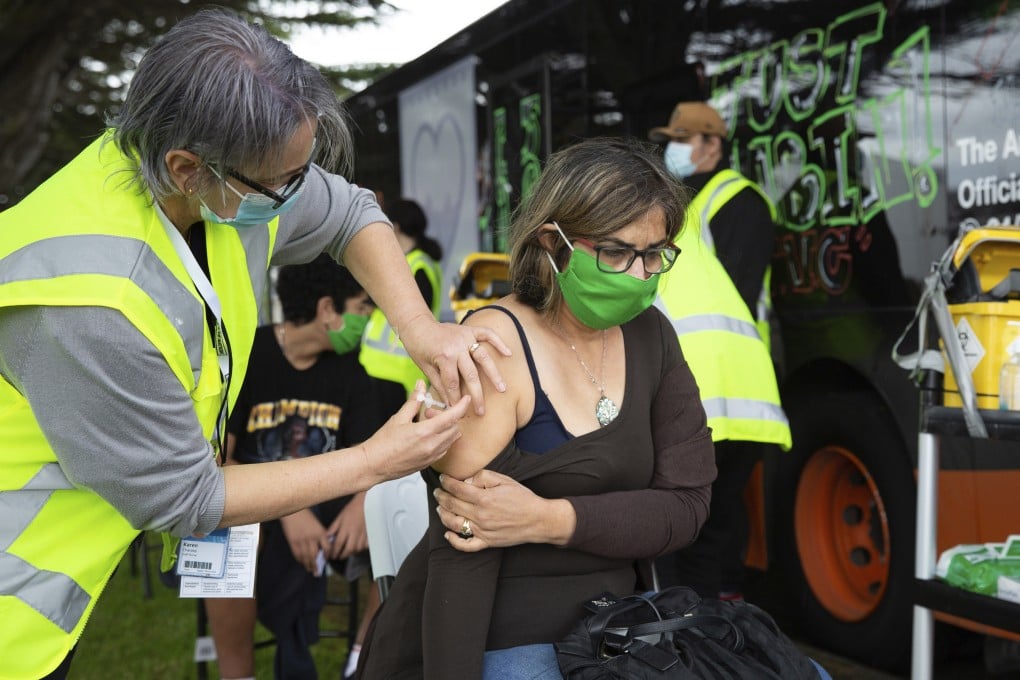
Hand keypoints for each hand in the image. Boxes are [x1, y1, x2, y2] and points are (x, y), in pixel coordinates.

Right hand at [280, 509, 327, 572]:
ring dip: (308, 565)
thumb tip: (323, 549)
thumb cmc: (307, 517)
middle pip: (315, 556)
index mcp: (320, 532)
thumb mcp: (317, 525)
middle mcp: (312, 538)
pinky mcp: (293, 542)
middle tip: (317, 573)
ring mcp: (301, 541)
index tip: (328, 560)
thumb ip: (321, 536)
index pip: (327, 548)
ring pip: (306, 557)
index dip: (328, 555)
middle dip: (316, 566)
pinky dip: (300, 560)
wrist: (293, 512)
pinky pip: (297, 554)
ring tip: (310, 570)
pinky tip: (302, 563)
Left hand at [325, 492, 367, 559]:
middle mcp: (355, 533)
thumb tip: (327, 537)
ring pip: (357, 549)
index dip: (334, 551)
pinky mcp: (369, 534)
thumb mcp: (340, 517)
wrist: (365, 504)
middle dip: (342, 555)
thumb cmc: (351, 509)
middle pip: (349, 549)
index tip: (330, 555)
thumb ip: (333, 528)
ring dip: (351, 553)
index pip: (339, 543)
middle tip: (338, 556)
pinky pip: (365, 546)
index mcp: (346, 528)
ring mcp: (363, 534)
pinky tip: (357, 547)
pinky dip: (360, 549)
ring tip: (346, 552)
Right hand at [360, 380, 469, 481]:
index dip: (462, 406)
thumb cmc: (383, 443)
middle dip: (448, 417)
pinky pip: (445, 449)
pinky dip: (442, 440)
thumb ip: (414, 401)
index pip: (452, 417)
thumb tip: (420, 386)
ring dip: (446, 429)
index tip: (466, 399)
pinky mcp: (429, 463)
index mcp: (425, 432)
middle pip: (455, 428)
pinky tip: (428, 436)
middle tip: (431, 413)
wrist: (374, 465)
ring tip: (428, 425)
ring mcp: (432, 456)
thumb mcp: (398, 418)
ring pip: (452, 439)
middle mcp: (432, 446)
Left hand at [398, 318, 509, 414]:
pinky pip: (487, 334)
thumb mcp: (425, 368)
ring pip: (484, 357)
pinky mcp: (469, 330)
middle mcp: (457, 346)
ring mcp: (465, 337)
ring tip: (502, 389)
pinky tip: (509, 354)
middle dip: (476, 395)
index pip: (453, 383)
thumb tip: (450, 404)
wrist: (416, 324)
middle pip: (471, 374)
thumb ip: (440, 385)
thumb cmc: (418, 347)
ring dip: (494, 374)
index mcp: (444, 356)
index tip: (459, 410)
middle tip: (481, 411)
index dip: (455, 398)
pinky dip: (499, 342)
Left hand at [433, 470, 575, 551]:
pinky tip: (448, 534)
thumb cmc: (523, 499)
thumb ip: (483, 477)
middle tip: (437, 491)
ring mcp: (482, 531)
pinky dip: (454, 541)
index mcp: (484, 498)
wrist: (538, 520)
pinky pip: (466, 546)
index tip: (442, 479)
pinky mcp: (487, 542)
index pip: (457, 489)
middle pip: (452, 505)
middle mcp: (480, 515)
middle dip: (441, 496)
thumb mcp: (505, 480)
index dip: (447, 482)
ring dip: (443, 515)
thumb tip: (467, 480)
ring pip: (454, 524)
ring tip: (439, 508)